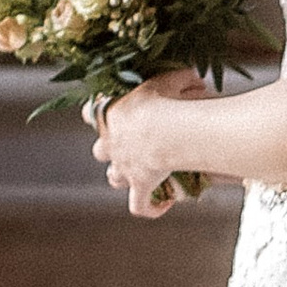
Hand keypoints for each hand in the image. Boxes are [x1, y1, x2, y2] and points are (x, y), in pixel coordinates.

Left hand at [94, 69, 205, 215]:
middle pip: (100, 151)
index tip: (108, 112)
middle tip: (129, 147)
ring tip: (140, 177)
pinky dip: (149, 208)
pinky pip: (139, 205)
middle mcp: (112, 144)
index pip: (91, 113)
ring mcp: (124, 167)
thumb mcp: (171, 80)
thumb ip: (181, 78)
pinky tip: (163, 206)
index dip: (97, 114)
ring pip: (114, 178)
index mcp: (111, 115)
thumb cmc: (163, 102)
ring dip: (124, 178)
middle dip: (110, 150)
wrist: (164, 128)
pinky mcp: (139, 186)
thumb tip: (196, 80)